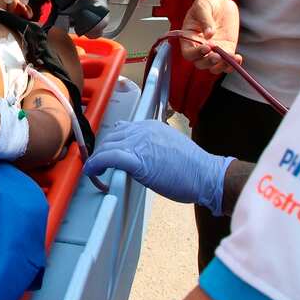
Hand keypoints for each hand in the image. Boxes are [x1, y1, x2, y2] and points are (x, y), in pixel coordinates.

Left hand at [83, 120, 233, 213]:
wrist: (206, 174)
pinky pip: (109, 157)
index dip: (112, 143)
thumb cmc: (192, 167)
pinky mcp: (138, 159)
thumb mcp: (168, 145)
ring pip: (107, 146)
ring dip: (98, 159)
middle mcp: (142, 129)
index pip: (122, 129)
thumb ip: (151, 145)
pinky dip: (96, 164)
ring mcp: (139, 142)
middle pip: (112, 137)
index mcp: (150, 125)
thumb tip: (138, 154)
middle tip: (99, 165)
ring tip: (95, 171)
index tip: (107, 153)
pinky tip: (92, 172)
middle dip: (103, 151)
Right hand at [180, 0, 241, 73]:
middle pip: (201, 64)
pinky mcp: (226, 49)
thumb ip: (205, 20)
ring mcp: (213, 50)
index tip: (207, 48)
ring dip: (222, 66)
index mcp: (189, 39)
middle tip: (218, 56)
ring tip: (231, 58)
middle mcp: (200, 48)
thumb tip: (209, 34)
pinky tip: (238, 58)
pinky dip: (233, 63)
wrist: (218, 0)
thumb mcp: (202, 7)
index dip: (196, 54)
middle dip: (209, 62)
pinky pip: (228, 62)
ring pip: (215, 67)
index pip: (189, 53)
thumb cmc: (206, 2)